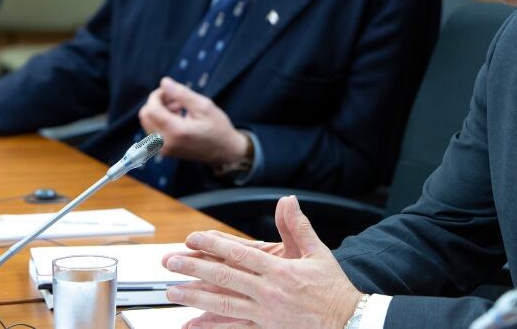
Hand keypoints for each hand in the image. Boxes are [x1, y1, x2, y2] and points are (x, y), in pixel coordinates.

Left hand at [138, 77, 248, 165]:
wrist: (225, 151)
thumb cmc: (218, 127)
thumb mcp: (204, 106)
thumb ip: (182, 93)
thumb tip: (164, 82)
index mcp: (176, 131)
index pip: (151, 109)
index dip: (157, 95)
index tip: (170, 91)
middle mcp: (165, 143)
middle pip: (145, 116)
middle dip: (157, 103)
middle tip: (175, 99)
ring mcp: (163, 149)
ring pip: (147, 123)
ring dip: (158, 111)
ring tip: (179, 108)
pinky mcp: (164, 151)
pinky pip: (152, 131)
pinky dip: (160, 121)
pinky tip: (177, 118)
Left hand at [162, 195, 362, 328]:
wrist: (346, 321)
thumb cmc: (332, 286)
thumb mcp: (318, 251)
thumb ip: (298, 225)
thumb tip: (288, 200)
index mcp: (279, 269)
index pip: (239, 254)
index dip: (213, 245)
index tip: (193, 239)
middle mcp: (268, 291)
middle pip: (224, 278)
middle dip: (194, 269)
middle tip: (170, 262)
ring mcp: (264, 313)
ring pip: (222, 304)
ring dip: (195, 297)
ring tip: (172, 291)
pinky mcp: (265, 328)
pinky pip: (233, 327)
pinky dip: (210, 326)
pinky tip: (192, 324)